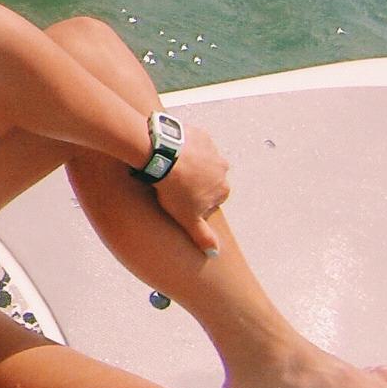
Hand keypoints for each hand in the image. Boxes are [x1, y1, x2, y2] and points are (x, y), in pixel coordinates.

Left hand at [152, 122, 230, 254]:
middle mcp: (223, 168)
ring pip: (200, 159)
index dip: (194, 200)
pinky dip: (182, 146)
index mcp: (223, 189)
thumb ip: (202, 236)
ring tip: (168, 166)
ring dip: (188, 162)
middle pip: (207, 178)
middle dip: (193, 181)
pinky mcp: (199, 133)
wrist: (163, 154)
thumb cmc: (174, 187)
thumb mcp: (187, 218)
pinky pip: (192, 141)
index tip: (179, 199)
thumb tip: (214, 253)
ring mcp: (212, 149)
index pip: (212, 199)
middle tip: (172, 182)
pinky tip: (169, 151)